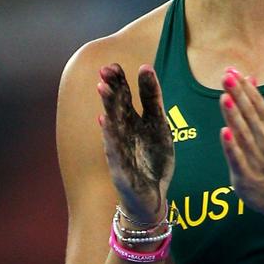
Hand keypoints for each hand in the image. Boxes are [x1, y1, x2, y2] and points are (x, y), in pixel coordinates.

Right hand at [97, 63, 173, 224]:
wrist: (152, 199)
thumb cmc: (153, 162)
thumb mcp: (160, 127)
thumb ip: (153, 100)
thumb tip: (145, 69)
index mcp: (135, 122)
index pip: (127, 97)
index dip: (123, 81)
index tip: (117, 64)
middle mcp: (125, 133)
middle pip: (118, 107)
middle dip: (113, 88)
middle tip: (106, 69)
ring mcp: (121, 150)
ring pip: (114, 124)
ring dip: (108, 106)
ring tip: (103, 88)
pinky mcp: (120, 169)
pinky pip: (115, 150)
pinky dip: (110, 136)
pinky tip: (105, 122)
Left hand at [219, 69, 263, 219]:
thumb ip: (258, 104)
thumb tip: (249, 78)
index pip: (256, 102)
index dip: (243, 87)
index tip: (231, 71)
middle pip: (249, 114)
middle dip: (237, 95)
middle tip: (226, 77)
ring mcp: (256, 157)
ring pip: (243, 133)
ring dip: (233, 116)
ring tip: (225, 98)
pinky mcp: (246, 175)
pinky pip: (238, 159)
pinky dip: (232, 146)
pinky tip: (225, 133)